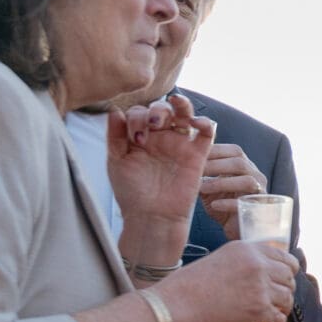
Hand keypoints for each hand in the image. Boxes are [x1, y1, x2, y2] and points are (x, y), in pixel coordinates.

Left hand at [106, 95, 215, 226]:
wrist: (152, 216)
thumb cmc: (132, 193)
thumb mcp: (117, 162)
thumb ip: (114, 136)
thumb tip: (115, 110)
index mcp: (139, 137)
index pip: (139, 112)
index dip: (136, 117)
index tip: (135, 138)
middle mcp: (159, 138)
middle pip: (162, 109)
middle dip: (156, 110)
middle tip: (151, 126)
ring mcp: (179, 145)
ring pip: (184, 114)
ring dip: (181, 105)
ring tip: (175, 105)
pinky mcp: (197, 155)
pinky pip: (207, 133)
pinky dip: (205, 123)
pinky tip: (195, 122)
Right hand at [157, 239, 294, 321]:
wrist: (179, 305)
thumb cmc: (191, 285)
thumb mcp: (221, 259)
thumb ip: (245, 262)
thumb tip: (265, 274)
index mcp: (247, 249)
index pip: (284, 257)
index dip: (289, 270)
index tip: (286, 277)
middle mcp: (257, 265)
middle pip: (289, 277)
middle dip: (286, 289)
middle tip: (278, 298)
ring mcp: (260, 287)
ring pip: (288, 298)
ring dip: (283, 307)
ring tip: (273, 311)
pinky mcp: (259, 309)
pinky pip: (280, 318)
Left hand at [198, 143, 270, 237]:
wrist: (236, 230)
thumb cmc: (222, 206)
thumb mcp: (209, 187)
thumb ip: (203, 174)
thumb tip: (183, 158)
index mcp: (245, 167)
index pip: (234, 151)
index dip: (215, 150)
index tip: (193, 154)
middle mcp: (256, 177)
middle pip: (240, 163)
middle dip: (215, 165)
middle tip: (195, 170)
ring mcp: (260, 194)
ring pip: (247, 181)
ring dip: (221, 183)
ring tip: (202, 188)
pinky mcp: (259, 211)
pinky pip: (245, 204)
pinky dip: (228, 203)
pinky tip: (214, 205)